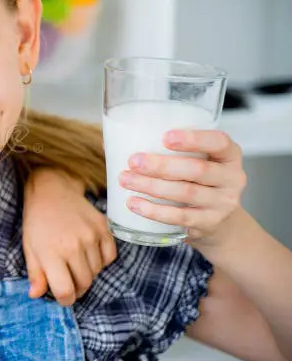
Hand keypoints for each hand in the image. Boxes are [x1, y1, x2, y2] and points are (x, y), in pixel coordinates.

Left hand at [23, 169, 116, 305]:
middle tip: (69, 279)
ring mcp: (91, 236)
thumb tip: (36, 295)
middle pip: (84, 284)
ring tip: (76, 261)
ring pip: (97, 271)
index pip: (66, 291)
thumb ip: (35, 273)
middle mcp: (73, 246)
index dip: (65, 300)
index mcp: (51, 253)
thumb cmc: (37, 222)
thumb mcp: (30, 248)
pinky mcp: (104, 228)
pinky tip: (89, 252)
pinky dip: (102, 260)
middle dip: (77, 287)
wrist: (52, 192)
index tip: (63, 297)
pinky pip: (110, 257)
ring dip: (88, 272)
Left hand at [119, 129, 246, 243]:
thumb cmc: (201, 181)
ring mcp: (223, 203)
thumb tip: (131, 138)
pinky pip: (180, 217)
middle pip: (197, 170)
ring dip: (151, 186)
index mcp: (230, 155)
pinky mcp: (209, 223)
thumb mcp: (202, 160)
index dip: (193, 139)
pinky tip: (134, 203)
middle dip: (161, 166)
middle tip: (133, 161)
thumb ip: (179, 150)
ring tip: (126, 180)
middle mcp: (232, 178)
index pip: (218, 142)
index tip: (165, 137)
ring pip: (185, 193)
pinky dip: (154, 211)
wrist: (220, 220)